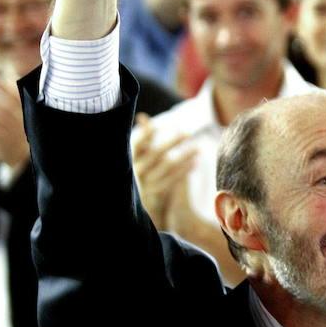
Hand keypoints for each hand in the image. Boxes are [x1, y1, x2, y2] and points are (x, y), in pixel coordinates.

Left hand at [0, 79, 29, 168]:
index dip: (6, 86)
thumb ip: (17, 91)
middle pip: (7, 106)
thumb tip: (9, 71)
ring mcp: (17, 135)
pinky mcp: (8, 146)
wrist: (26, 160)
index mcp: (33, 114)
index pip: (21, 96)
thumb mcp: (25, 111)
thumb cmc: (23, 129)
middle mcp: (26, 124)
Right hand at [132, 114, 197, 229]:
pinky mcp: (153, 195)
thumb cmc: (137, 176)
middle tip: (187, 133)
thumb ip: (142, 137)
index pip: (136, 144)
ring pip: (166, 167)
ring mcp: (144, 185)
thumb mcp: (137, 157)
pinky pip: (171, 181)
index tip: (158, 125)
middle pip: (155, 154)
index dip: (146, 134)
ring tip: (197, 148)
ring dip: (183, 156)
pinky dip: (184, 170)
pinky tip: (195, 163)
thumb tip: (143, 116)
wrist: (133, 210)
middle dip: (172, 143)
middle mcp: (135, 172)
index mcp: (128, 160)